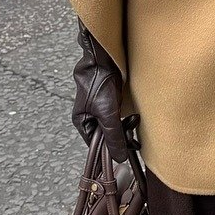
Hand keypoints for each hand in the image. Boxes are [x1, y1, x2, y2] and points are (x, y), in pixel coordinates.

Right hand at [72, 24, 128, 157]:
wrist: (104, 56)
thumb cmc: (99, 82)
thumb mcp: (107, 113)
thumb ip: (113, 136)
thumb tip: (118, 158)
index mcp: (81, 121)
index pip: (95, 144)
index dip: (109, 149)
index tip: (124, 150)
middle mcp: (89, 115)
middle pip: (105, 135)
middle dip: (119, 136)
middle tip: (132, 137)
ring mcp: (99, 106)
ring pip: (114, 124)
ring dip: (124, 125)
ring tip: (132, 121)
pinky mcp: (109, 98)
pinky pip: (119, 114)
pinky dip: (127, 116)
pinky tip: (133, 114)